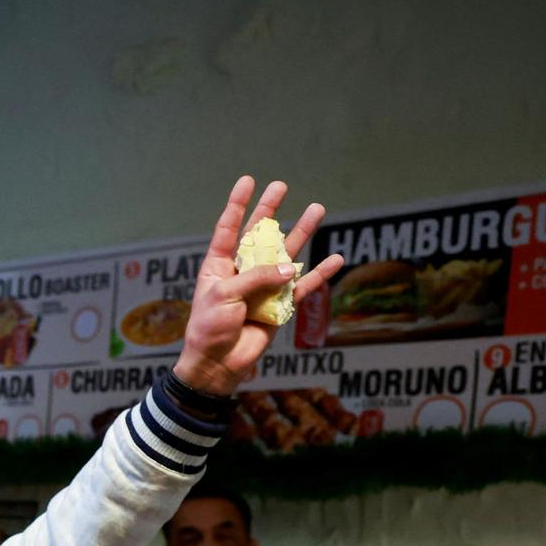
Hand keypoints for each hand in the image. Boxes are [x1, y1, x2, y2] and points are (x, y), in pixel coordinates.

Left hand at [174, 177, 345, 395]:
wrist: (217, 364)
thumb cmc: (210, 328)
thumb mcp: (224, 296)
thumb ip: (256, 278)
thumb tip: (290, 268)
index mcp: (219, 266)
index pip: (228, 229)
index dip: (237, 205)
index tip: (248, 181)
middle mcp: (242, 272)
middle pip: (259, 234)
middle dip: (270, 210)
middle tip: (281, 186)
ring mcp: (263, 287)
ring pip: (286, 254)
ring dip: (301, 232)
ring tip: (317, 208)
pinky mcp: (279, 306)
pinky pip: (303, 286)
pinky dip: (320, 275)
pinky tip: (336, 259)